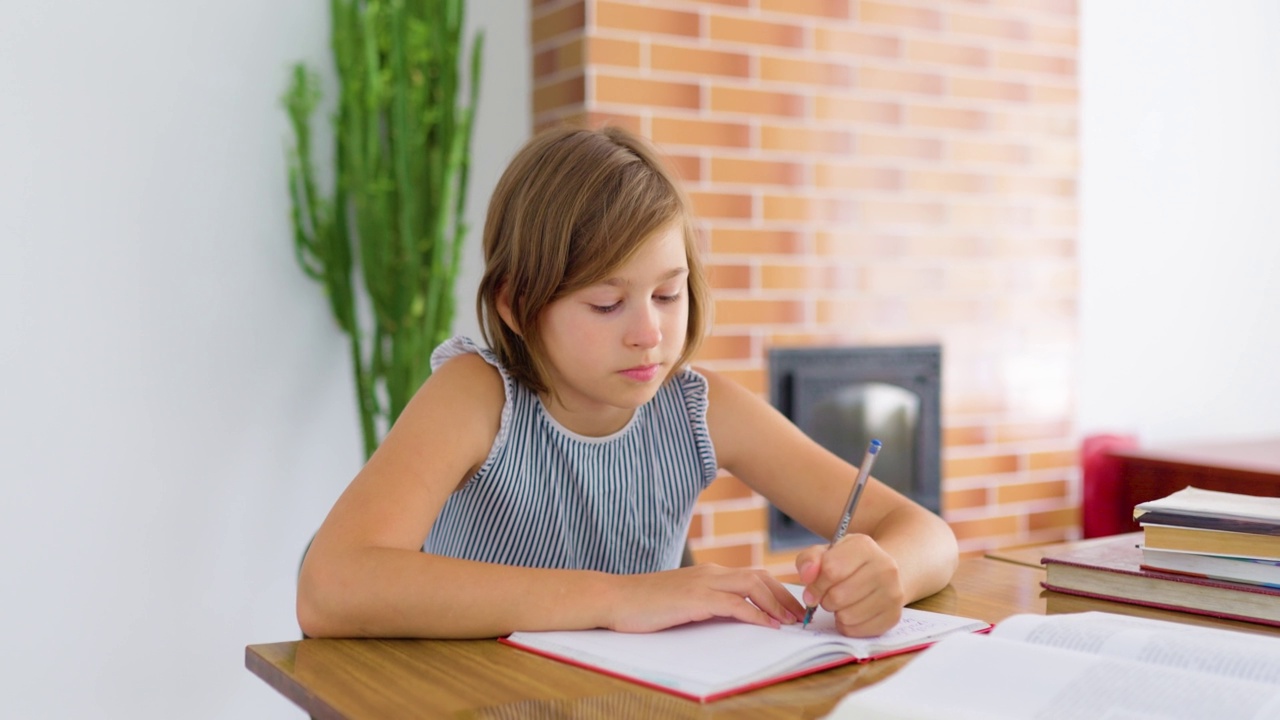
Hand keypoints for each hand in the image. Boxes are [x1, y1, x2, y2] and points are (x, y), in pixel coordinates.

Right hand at [606, 565, 805, 632]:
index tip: (791, 607)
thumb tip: (731, 617)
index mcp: (709, 573)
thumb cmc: (644, 604)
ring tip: (790, 621)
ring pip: (753, 584)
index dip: (777, 589)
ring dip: (776, 603)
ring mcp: (703, 583)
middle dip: (784, 595)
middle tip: (800, 615)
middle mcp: (710, 573)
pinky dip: (756, 613)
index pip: (753, 575)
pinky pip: (735, 603)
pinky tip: (767, 625)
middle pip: (760, 576)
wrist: (614, 598)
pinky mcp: (695, 598)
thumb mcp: (682, 601)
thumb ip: (706, 604)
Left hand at [796, 534, 904, 636]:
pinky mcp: (894, 616)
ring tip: (842, 603)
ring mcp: (893, 593)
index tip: (812, 589)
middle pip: (838, 596)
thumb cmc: (848, 563)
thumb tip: (807, 576)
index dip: (815, 584)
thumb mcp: (826, 553)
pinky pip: (856, 631)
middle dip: (825, 599)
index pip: (830, 570)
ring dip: (836, 613)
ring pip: (846, 616)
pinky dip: (847, 626)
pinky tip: (852, 612)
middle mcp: (885, 568)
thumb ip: (809, 560)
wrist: (881, 573)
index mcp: (865, 546)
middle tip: (828, 596)